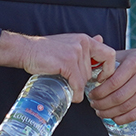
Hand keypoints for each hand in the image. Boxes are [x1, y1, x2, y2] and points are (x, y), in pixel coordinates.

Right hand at [0, 31, 116, 101]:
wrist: (26, 50)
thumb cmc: (45, 50)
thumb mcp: (68, 42)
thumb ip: (85, 44)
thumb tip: (101, 39)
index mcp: (85, 39)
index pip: (109, 54)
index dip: (109, 69)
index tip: (101, 78)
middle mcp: (83, 44)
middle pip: (93, 72)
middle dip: (84, 81)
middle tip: (74, 84)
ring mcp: (75, 53)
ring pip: (85, 79)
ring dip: (77, 87)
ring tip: (66, 86)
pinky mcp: (67, 63)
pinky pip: (78, 84)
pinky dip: (77, 94)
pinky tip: (73, 96)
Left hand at [88, 45, 135, 123]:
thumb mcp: (126, 55)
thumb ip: (109, 62)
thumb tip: (90, 72)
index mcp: (134, 63)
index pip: (112, 82)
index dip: (99, 92)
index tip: (91, 94)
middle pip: (118, 97)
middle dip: (101, 104)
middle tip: (93, 104)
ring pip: (125, 107)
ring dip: (109, 113)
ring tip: (100, 112)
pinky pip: (135, 114)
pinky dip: (121, 119)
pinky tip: (113, 117)